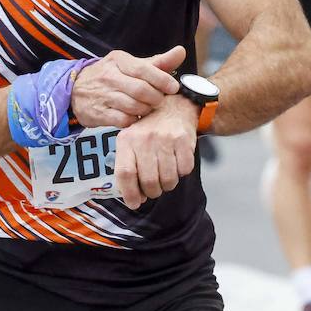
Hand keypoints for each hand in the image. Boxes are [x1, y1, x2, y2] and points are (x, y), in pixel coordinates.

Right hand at [71, 46, 184, 128]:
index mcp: (119, 60)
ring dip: (146, 110)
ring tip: (147, 108)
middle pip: (142, 90)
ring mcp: (103, 95)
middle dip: (156, 98)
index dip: (162, 80)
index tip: (173, 88)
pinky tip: (135, 117)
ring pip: (134, 106)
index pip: (144, 69)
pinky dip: (133, 121)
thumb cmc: (110, 76)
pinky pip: (124, 120)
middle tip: (159, 101)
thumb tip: (181, 52)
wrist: (74, 90)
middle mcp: (109, 76)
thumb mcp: (130, 65)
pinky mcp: (98, 113)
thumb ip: (157, 62)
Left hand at [113, 94, 198, 208]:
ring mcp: (166, 139)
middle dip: (152, 192)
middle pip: (149, 181)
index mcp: (127, 139)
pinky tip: (176, 164)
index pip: (125, 173)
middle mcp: (145, 138)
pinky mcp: (184, 141)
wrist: (172, 107)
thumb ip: (127, 167)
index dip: (129, 193)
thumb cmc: (148, 130)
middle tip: (153, 190)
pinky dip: (181, 173)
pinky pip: (184, 171)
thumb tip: (133, 199)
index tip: (134, 203)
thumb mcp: (130, 141)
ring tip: (165, 177)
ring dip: (167, 185)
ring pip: (168, 180)